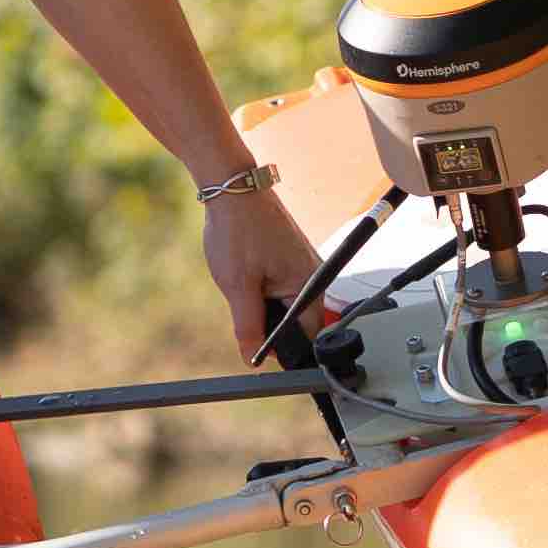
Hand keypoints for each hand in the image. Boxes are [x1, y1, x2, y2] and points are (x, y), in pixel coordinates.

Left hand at [202, 179, 327, 355]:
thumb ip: (248, 327)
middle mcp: (313, 276)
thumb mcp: (238, 287)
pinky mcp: (291, 257)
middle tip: (244, 306)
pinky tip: (246, 272)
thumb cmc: (239, 230)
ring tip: (243, 281)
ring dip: (264, 306)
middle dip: (270, 324)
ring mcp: (303, 265)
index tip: (259, 351)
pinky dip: (262, 289)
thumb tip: (252, 359)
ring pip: (286, 304)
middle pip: (298, 321)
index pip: (309, 335)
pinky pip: (281, 286)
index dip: (284, 349)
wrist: (233, 188)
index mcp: (310, 285)